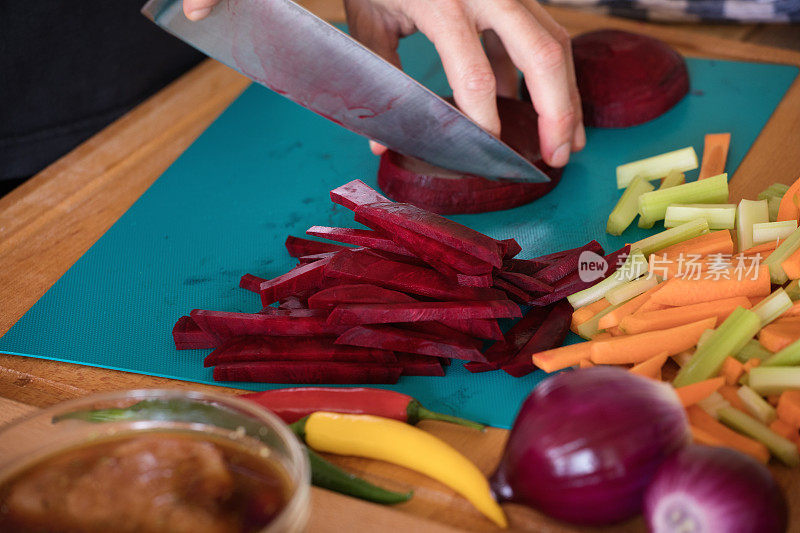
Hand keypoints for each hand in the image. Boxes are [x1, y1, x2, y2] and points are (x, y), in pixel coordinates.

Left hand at [182, 0, 583, 167]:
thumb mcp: (370, 20)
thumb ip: (383, 77)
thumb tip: (383, 142)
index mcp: (444, 4)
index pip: (475, 76)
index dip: (486, 121)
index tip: (489, 153)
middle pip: (541, 57)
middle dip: (556, 113)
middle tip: (557, 157)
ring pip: (555, 45)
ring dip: (566, 96)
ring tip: (567, 141)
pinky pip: (545, 36)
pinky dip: (550, 76)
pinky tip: (547, 110)